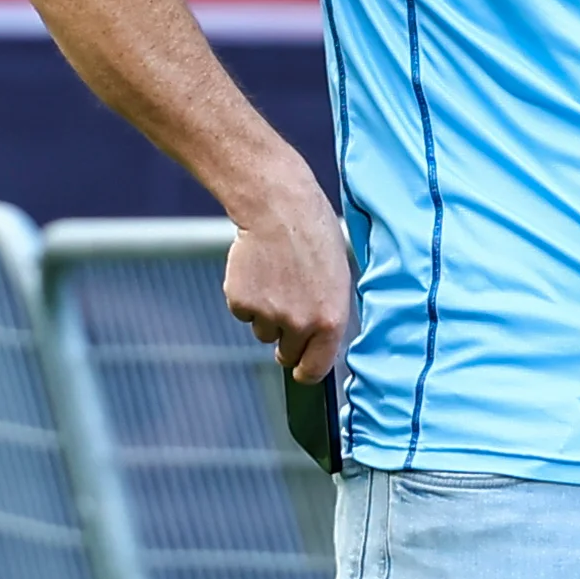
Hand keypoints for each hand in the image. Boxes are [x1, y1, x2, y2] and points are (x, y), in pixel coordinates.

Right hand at [225, 184, 353, 382]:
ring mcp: (268, 315)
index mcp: (331, 320)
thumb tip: (321, 339)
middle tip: (287, 308)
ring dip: (267, 314)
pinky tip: (258, 270)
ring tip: (276, 277)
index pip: (315, 370)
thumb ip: (329, 313)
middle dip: (286, 339)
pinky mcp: (240, 301)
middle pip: (286, 353)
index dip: (306, 371)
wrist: (277, 207)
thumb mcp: (339, 277)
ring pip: (263, 331)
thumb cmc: (314, 234)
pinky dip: (247, 297)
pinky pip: (243, 312)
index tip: (301, 369)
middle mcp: (300, 324)